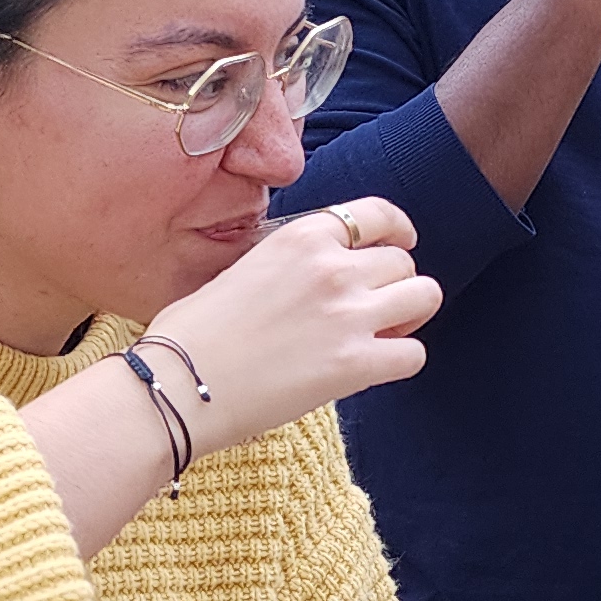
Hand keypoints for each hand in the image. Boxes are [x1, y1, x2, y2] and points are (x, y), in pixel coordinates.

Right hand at [143, 199, 445, 456]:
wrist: (177, 385)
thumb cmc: (190, 334)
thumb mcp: (239, 269)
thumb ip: (287, 264)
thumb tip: (307, 275)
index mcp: (301, 238)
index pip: (378, 214)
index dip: (398, 232)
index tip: (400, 245)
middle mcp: (332, 268)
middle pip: (403, 263)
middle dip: (396, 285)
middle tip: (377, 309)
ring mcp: (348, 315)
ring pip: (424, 297)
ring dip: (411, 316)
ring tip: (385, 334)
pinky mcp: (355, 364)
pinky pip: (414, 354)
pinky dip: (401, 360)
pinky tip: (374, 368)